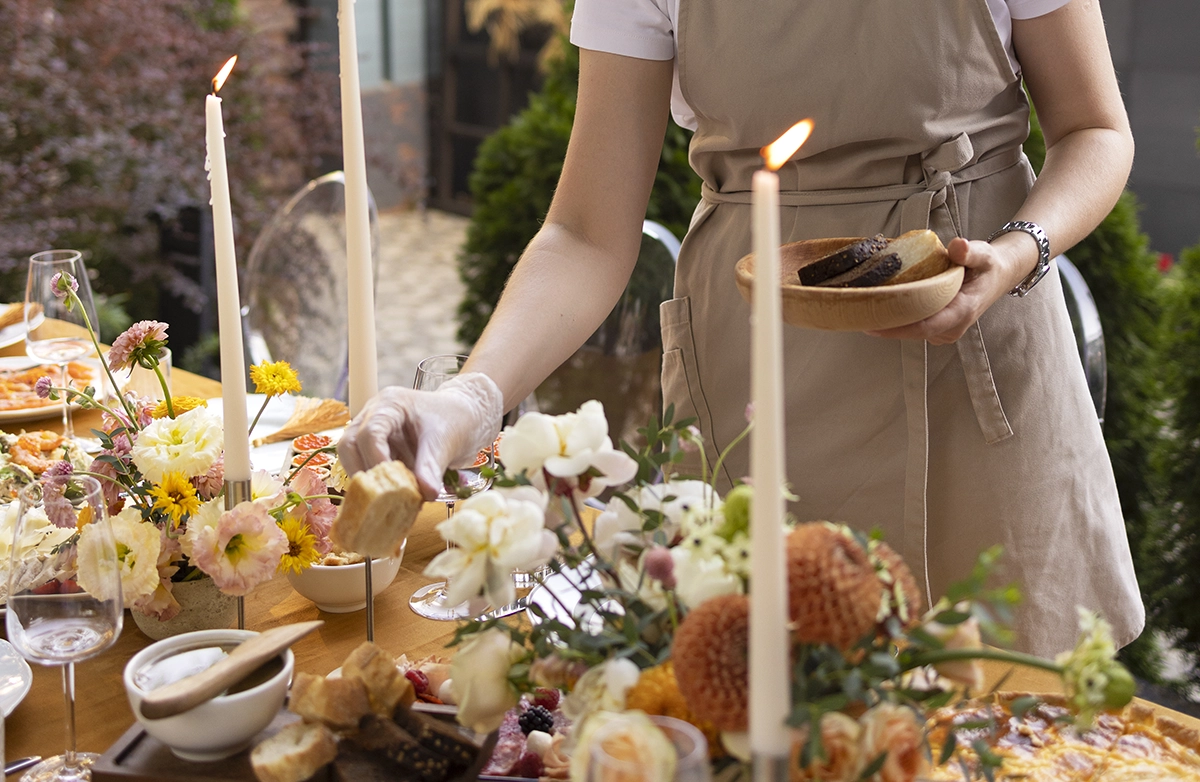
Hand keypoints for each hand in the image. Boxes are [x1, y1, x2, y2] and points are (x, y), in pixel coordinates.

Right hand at [337, 373, 503, 499]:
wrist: (465, 418)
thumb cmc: (455, 418)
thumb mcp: (445, 440)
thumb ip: (431, 467)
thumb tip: (426, 494)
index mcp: (389, 405)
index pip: (369, 432)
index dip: (375, 459)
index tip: (389, 484)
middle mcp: (373, 415)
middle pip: (349, 444)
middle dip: (361, 472)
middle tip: (379, 496)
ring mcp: (373, 432)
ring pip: (352, 457)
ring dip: (366, 480)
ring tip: (386, 499)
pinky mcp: (379, 450)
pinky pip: (367, 467)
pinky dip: (376, 484)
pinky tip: (390, 499)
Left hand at [866, 236, 1032, 343]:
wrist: (998, 275)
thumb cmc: (988, 264)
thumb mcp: (983, 253)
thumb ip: (970, 251)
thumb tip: (957, 246)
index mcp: (962, 311)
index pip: (925, 325)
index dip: (897, 328)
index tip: (872, 325)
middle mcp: (952, 327)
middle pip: (912, 331)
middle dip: (884, 325)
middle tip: (854, 313)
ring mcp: (943, 331)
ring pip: (910, 330)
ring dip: (887, 322)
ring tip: (859, 310)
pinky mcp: (936, 328)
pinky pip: (912, 326)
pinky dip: (895, 318)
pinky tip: (875, 307)